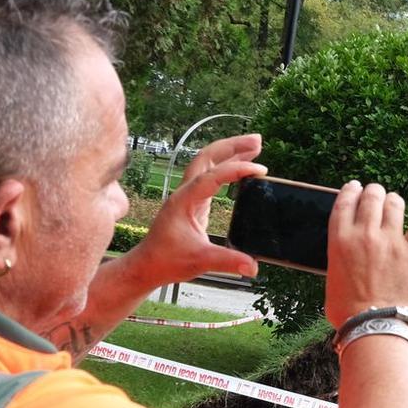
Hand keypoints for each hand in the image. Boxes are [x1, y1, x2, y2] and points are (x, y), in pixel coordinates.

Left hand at [131, 133, 265, 284]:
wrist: (147, 266)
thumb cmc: (166, 261)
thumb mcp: (200, 262)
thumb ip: (227, 262)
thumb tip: (253, 267)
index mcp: (184, 201)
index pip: (212, 176)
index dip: (236, 169)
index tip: (260, 170)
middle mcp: (184, 192)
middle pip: (207, 156)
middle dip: (232, 146)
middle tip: (258, 140)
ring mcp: (187, 194)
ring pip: (208, 162)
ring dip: (230, 152)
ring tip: (255, 146)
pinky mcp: (192, 201)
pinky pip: (210, 175)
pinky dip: (227, 166)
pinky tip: (241, 169)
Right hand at [325, 182, 407, 326]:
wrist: (373, 326)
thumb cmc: (348, 309)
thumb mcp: (332, 276)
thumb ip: (339, 256)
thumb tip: (346, 251)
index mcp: (339, 239)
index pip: (345, 201)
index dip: (351, 190)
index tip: (355, 188)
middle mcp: (364, 234)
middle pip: (371, 197)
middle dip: (374, 192)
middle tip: (377, 195)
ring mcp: (390, 241)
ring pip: (394, 204)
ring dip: (394, 200)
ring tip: (394, 202)